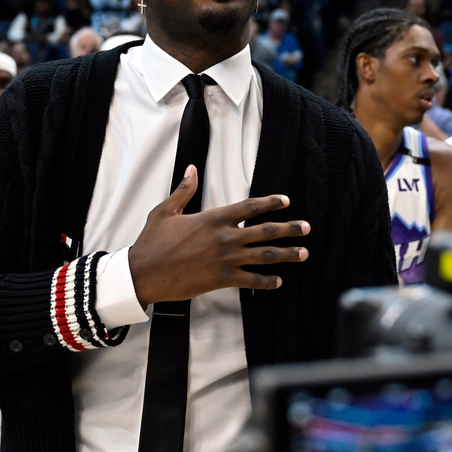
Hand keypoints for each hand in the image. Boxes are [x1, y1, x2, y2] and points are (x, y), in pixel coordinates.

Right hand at [128, 166, 309, 305]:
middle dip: (289, 229)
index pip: (249, 207)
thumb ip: (184, 190)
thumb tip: (191, 169)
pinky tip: (279, 281)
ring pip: (264, 256)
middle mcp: (224, 237)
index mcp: (213, 218)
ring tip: (304, 253)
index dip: (270, 203)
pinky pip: (251, 281)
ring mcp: (225, 259)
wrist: (143, 273)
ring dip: (287, 254)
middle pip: (265, 231)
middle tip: (307, 228)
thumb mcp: (166, 211)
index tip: (286, 201)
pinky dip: (266, 282)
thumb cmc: (152, 241)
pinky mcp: (221, 279)